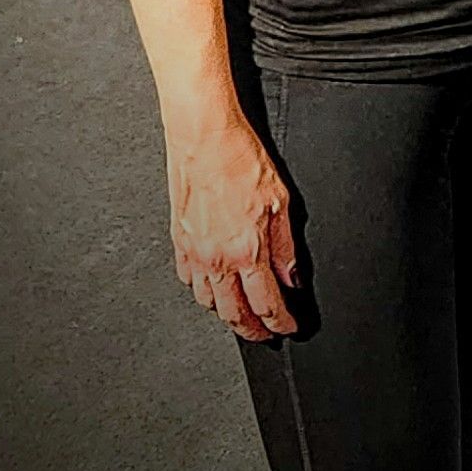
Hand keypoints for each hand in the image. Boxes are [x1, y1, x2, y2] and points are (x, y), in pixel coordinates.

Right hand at [166, 118, 299, 342]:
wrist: (202, 136)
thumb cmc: (239, 157)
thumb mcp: (279, 199)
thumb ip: (285, 245)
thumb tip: (293, 277)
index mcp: (246, 250)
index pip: (267, 304)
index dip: (281, 323)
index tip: (289, 328)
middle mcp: (217, 259)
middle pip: (235, 315)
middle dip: (254, 331)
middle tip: (268, 335)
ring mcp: (194, 253)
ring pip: (210, 303)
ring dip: (228, 315)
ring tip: (244, 316)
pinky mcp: (178, 241)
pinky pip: (190, 281)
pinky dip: (204, 293)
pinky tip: (215, 288)